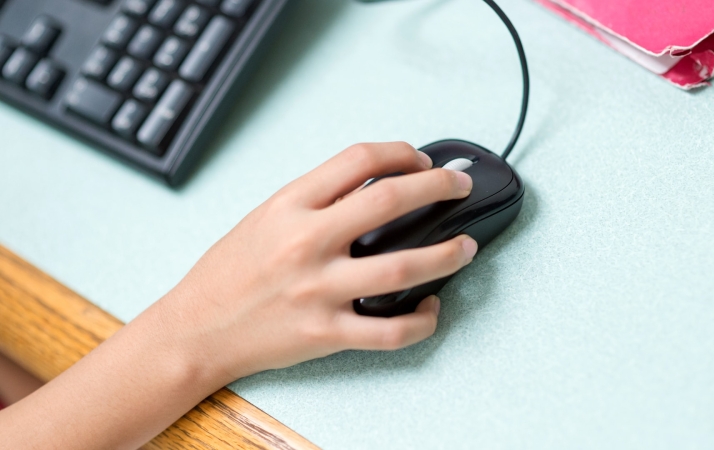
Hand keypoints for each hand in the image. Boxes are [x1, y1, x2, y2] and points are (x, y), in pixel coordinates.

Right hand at [162, 142, 476, 380]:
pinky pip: (391, 331)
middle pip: (391, 201)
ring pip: (404, 268)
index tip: (420, 158)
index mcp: (290, 206)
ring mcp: (319, 291)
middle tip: (460, 185)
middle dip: (439, 186)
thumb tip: (375, 184)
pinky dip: (422, 320)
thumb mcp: (265, 217)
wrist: (195, 330)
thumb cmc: (227, 273)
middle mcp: (307, 243)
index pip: (359, 160)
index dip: (400, 152)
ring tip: (467, 246)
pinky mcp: (327, 334)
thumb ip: (315, 200)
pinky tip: (431, 306)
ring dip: (447, 254)